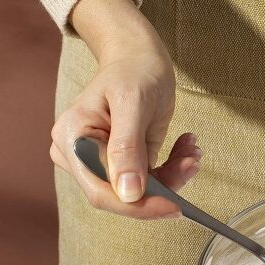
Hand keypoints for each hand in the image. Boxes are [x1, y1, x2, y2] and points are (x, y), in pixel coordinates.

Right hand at [48, 0, 199, 218]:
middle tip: (192, 163)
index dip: (138, 205)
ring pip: (142, 192)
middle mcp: (81, 157)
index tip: (175, 206)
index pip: (101, 192)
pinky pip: (150, 181)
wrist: (139, 58)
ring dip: (174, 177)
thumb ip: (127, 148)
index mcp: (73, 141)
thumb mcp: (132, 103)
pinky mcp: (123, 164)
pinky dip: (173, 170)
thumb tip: (127, 193)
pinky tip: (186, 148)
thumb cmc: (133, 71)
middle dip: (162, 188)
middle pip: (122, 196)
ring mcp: (102, 162)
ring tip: (192, 151)